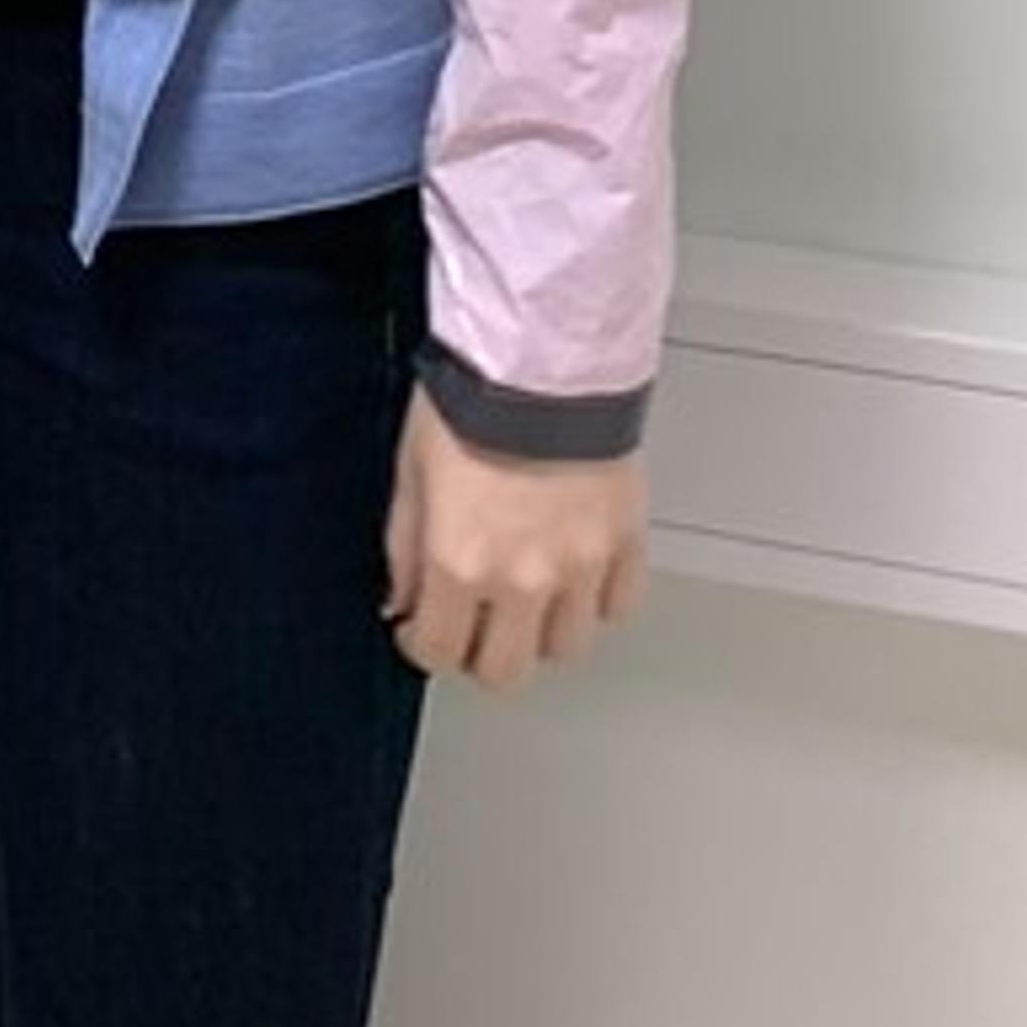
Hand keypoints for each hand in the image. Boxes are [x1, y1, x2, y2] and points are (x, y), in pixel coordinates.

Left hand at [383, 395, 647, 692]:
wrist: (544, 354)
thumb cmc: (474, 397)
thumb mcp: (410, 471)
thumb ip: (403, 547)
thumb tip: (401, 597)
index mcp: (459, 562)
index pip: (438, 653)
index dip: (423, 644)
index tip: (424, 629)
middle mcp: (521, 579)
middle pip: (505, 672)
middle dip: (482, 652)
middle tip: (475, 622)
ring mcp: (580, 568)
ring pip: (565, 649)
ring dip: (542, 631)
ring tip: (528, 596)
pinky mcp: (625, 544)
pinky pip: (616, 606)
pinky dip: (596, 600)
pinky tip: (576, 574)